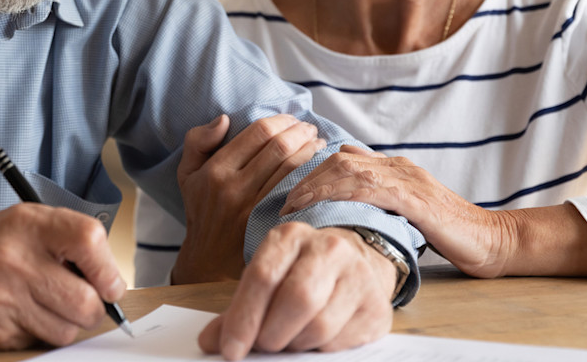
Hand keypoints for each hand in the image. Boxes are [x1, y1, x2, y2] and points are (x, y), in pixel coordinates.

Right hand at [0, 203, 124, 348]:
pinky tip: (20, 315)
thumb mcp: (23, 221)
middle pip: (86, 302)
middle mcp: (15, 260)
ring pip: (66, 331)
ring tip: (46, 306)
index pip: (89, 241)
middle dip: (93, 308)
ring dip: (65, 325)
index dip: (108, 269)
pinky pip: (38, 344)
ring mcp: (3, 299)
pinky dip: (37, 334)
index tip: (109, 283)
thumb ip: (66, 239)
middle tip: (82, 302)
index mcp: (28, 225)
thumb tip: (109, 279)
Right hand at [171, 114, 324, 283]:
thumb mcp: (187, 174)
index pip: (257, 133)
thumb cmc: (202, 210)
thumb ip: (198, 141)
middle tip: (309, 128)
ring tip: (317, 143)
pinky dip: (310, 176)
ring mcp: (253, 208)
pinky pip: (296, 192)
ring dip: (310, 150)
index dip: (280, 120)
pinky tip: (317, 168)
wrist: (208, 261)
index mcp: (215, 170)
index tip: (291, 119)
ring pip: (291, 169)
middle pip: (278, 147)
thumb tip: (224, 119)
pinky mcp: (269, 223)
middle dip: (300, 132)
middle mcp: (234, 188)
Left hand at [199, 224, 396, 359]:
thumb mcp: (267, 280)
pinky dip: (320, 350)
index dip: (243, 319)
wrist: (356, 264)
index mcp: (290, 237)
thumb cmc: (300, 274)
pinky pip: (341, 342)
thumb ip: (237, 310)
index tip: (230, 350)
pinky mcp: (377, 307)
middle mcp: (328, 248)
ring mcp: (358, 275)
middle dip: (272, 334)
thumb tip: (209, 342)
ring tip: (289, 341)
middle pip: (297, 299)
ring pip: (320, 325)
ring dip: (296, 345)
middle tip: (264, 346)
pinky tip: (315, 341)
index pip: (262, 277)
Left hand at [280, 145, 513, 277]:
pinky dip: (343, 195)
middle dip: (306, 177)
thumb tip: (343, 203)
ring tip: (294, 206)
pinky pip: (373, 189)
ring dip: (317, 186)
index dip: (311, 171)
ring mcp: (408, 180)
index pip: (342, 158)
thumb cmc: (450, 232)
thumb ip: (381, 200)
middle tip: (282, 200)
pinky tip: (325, 207)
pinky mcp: (416, 199)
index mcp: (395, 168)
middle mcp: (398, 167)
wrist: (493, 240)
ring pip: (351, 170)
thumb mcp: (407, 211)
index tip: (288, 192)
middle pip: (340, 159)